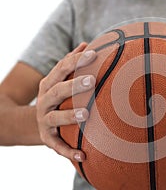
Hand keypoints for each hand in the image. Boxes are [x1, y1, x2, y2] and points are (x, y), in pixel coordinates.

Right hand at [36, 42, 95, 160]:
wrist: (36, 121)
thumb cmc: (58, 96)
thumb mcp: (61, 79)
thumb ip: (72, 63)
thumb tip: (87, 44)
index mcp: (50, 83)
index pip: (61, 68)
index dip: (77, 60)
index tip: (95, 54)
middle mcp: (45, 100)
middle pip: (57, 90)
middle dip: (73, 85)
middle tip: (92, 80)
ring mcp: (44, 120)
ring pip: (55, 117)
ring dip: (69, 116)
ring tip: (86, 115)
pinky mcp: (46, 138)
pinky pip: (56, 146)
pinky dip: (68, 151)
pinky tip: (83, 155)